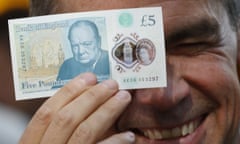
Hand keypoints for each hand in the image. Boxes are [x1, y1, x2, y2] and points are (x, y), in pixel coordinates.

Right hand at [19, 73, 134, 143]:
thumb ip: (61, 127)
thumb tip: (85, 99)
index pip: (47, 112)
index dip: (68, 92)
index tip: (89, 77)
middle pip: (68, 118)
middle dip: (92, 97)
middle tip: (112, 83)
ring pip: (85, 132)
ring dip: (107, 111)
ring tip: (124, 98)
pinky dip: (115, 143)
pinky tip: (128, 135)